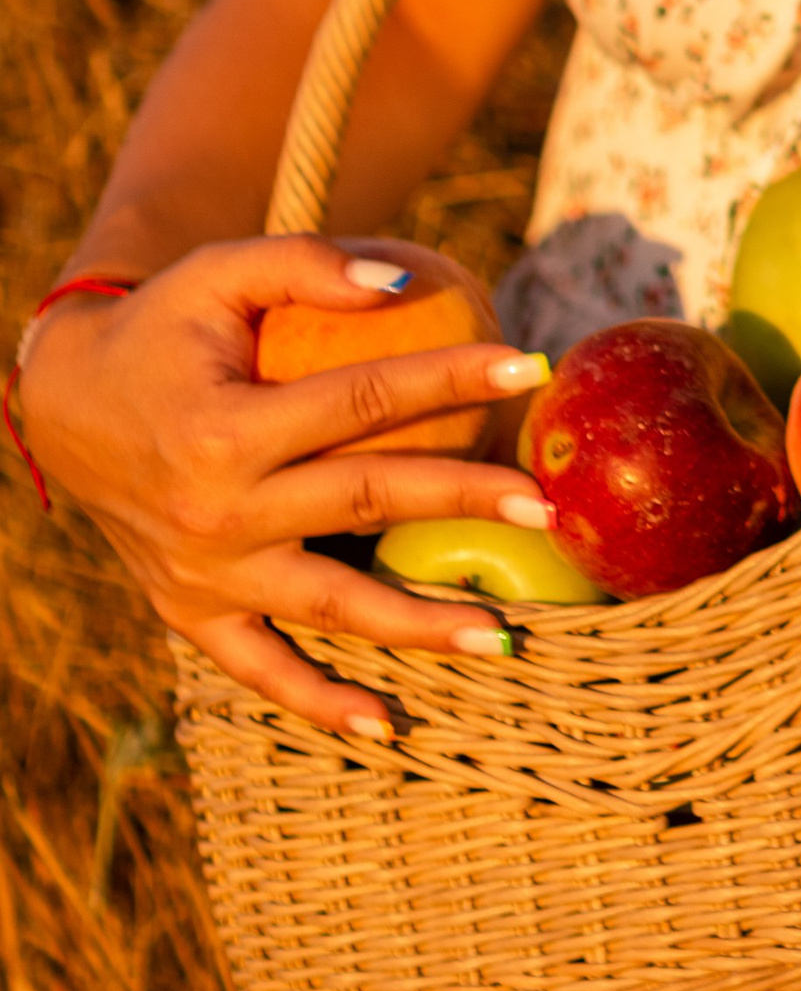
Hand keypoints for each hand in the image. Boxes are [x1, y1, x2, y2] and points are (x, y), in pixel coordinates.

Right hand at [16, 236, 557, 740]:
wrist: (65, 405)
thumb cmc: (162, 327)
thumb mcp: (220, 272)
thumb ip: (308, 265)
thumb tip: (406, 280)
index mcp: (226, 430)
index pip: (365, 400)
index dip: (452, 377)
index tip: (531, 367)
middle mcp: (218, 513)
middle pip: (367, 502)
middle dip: (464, 501)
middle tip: (545, 507)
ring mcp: (205, 576)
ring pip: (331, 607)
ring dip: (419, 626)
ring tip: (502, 636)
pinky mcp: (191, 614)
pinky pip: (261, 671)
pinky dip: (319, 703)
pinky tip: (387, 725)